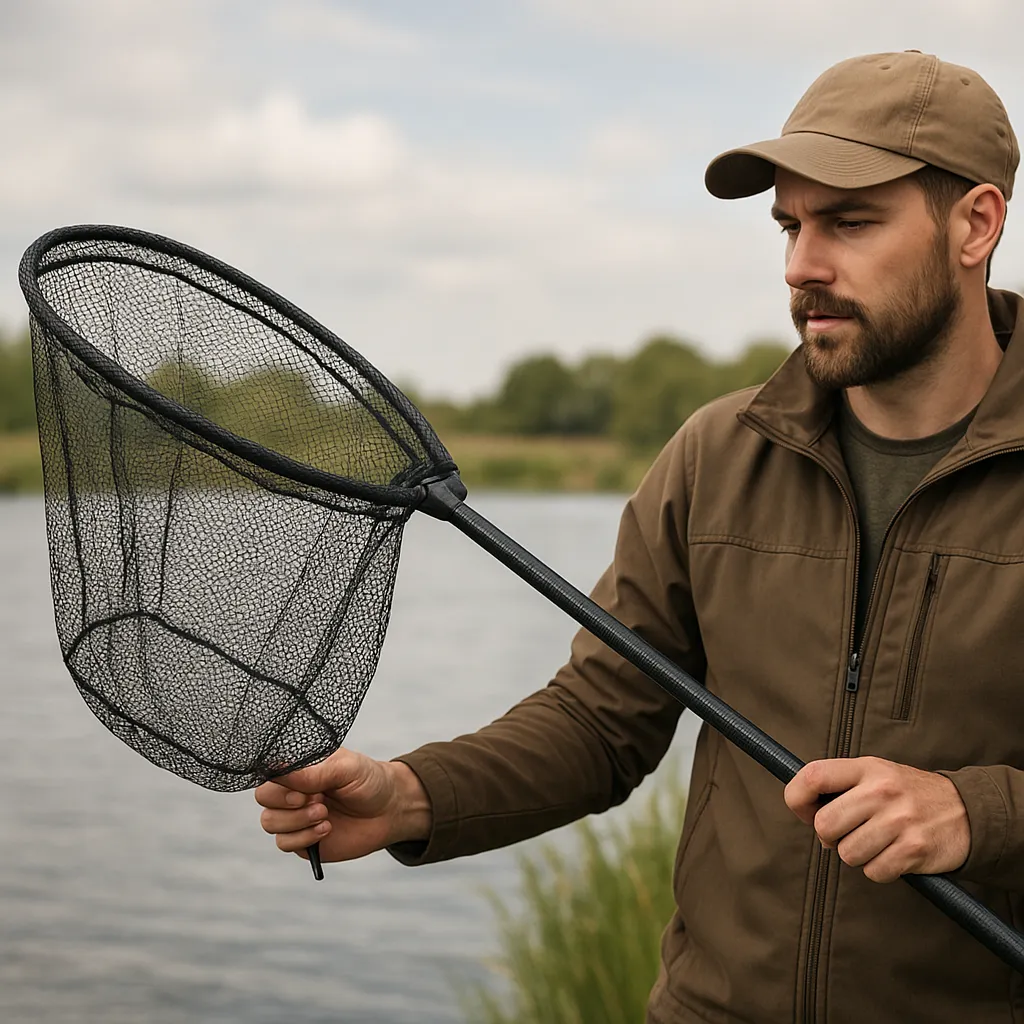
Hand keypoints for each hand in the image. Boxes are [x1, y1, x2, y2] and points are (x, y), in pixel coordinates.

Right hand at [255, 748, 431, 863]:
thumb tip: (277, 769)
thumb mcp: (346, 768)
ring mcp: (296, 816)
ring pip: (270, 823)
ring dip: (297, 822)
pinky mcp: (303, 840)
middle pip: (264, 799)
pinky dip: (303, 838)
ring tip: (325, 815)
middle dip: (287, 804)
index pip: (270, 772)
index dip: (280, 784)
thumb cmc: (369, 781)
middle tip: (319, 802)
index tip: (304, 790)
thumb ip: (313, 772)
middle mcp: (293, 791)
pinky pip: (284, 843)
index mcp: (301, 768)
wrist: (389, 811)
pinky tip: (327, 829)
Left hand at [784, 756, 969, 882]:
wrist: (966, 811)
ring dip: (857, 855)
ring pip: (847, 854)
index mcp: (866, 767)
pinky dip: (880, 869)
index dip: (798, 799)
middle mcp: (881, 790)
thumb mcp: (875, 774)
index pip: (813, 776)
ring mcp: (899, 820)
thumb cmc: (906, 794)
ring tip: (876, 841)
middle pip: (825, 825)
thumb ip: (840, 786)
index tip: (805, 811)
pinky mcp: (915, 849)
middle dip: (830, 836)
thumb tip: (804, 811)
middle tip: (847, 833)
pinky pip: (874, 872)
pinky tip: (894, 853)